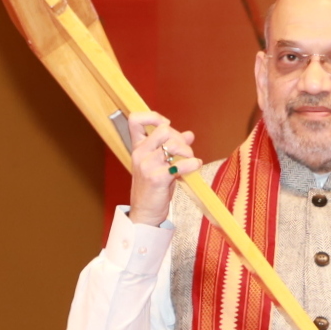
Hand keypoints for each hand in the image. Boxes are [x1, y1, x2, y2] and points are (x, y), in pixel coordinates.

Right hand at [124, 110, 199, 225]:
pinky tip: (195, 166)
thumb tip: (189, 134)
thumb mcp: (161, 164)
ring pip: (173, 145)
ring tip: (191, 160)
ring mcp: (147, 166)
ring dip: (187, 151)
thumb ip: (173, 148)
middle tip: (184, 151)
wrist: (145, 212)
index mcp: (138, 147)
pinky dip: (192, 164)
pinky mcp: (156, 179)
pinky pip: (179, 165)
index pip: (135, 119)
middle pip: (163, 130)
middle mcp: (140, 154)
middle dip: (179, 138)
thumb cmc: (154, 188)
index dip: (153, 116)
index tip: (167, 125)